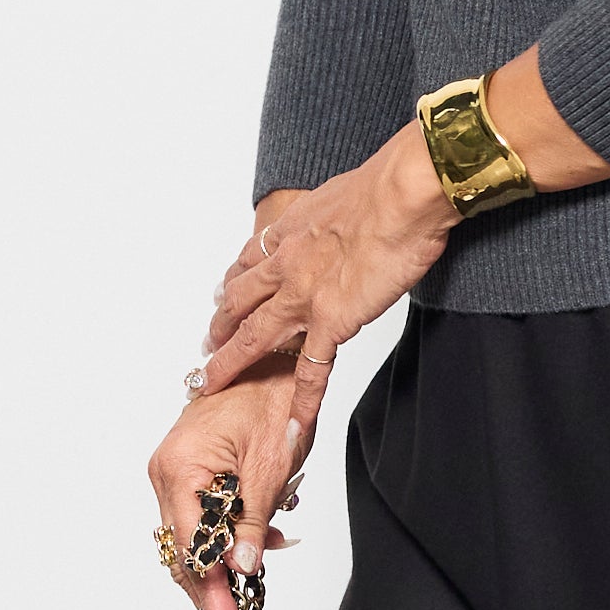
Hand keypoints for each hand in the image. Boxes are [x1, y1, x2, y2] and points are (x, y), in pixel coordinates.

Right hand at [147, 375, 307, 609]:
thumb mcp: (270, 467)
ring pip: (193, 536)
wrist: (276, 356)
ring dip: (225, 559)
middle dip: (214, 587)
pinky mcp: (187, 469)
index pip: (190, 548)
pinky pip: (202, 515)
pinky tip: (262, 538)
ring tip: (259, 576)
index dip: (211, 593)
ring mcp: (173, 470)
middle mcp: (166, 471)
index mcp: (180, 468)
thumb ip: (252, 522)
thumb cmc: (274, 396)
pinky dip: (228, 533)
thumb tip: (240, 568)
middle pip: (184, 548)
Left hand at [198, 126, 458, 447]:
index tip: (224, 296)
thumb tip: (347, 213)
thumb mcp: (342, 194)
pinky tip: (293, 422)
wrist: (401, 196)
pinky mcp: (332, 322)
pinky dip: (302, 401)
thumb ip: (335, 213)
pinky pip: (311, 371)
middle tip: (208, 345)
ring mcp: (303, 297)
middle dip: (219, 326)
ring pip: (253, 338)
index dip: (232, 283)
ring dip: (230, 364)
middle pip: (237, 302)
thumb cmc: (385, 187)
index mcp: (290, 232)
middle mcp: (285, 264)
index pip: (248, 263)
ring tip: (211, 385)